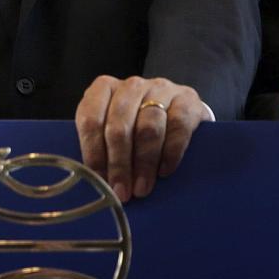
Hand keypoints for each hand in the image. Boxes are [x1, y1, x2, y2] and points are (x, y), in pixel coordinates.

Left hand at [75, 75, 212, 202]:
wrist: (180, 115)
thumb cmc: (137, 128)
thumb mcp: (113, 133)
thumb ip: (101, 150)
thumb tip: (94, 185)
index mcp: (104, 89)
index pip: (91, 118)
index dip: (93, 153)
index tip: (99, 181)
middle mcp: (132, 86)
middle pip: (119, 126)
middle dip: (119, 164)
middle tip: (122, 192)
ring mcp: (161, 89)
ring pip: (148, 127)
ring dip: (144, 163)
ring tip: (142, 188)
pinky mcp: (188, 99)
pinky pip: (178, 126)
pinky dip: (170, 152)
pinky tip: (165, 171)